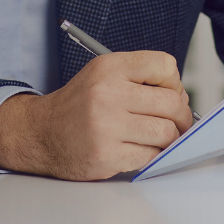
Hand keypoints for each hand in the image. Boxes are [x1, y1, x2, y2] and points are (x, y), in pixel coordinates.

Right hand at [0, 51, 195, 180]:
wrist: (41, 134)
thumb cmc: (78, 106)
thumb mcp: (102, 76)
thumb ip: (139, 78)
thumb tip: (182, 98)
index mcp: (109, 68)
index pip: (164, 66)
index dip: (174, 82)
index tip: (168, 93)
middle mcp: (107, 94)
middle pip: (172, 102)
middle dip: (181, 116)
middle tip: (176, 122)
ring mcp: (106, 127)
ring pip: (166, 133)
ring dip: (170, 138)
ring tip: (160, 137)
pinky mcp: (106, 156)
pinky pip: (150, 157)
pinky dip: (153, 155)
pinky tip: (141, 149)